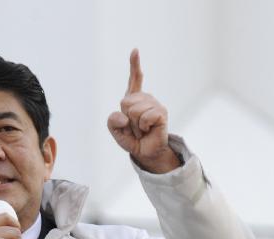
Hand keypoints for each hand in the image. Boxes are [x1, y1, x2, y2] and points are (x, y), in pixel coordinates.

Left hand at [107, 49, 181, 173]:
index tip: (135, 50)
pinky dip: (144, 126)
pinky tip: (149, 129)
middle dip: (126, 119)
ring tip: (142, 129)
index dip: (134, 64)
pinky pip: (146, 116)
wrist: (145, 152)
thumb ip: (112, 121)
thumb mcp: (115, 130)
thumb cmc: (131, 139)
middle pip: (125, 102)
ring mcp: (154, 103)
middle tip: (135, 127)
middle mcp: (145, 98)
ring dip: (135, 125)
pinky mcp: (162, 112)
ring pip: (134, 110)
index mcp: (133, 99)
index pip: (134, 79)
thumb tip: (125, 117)